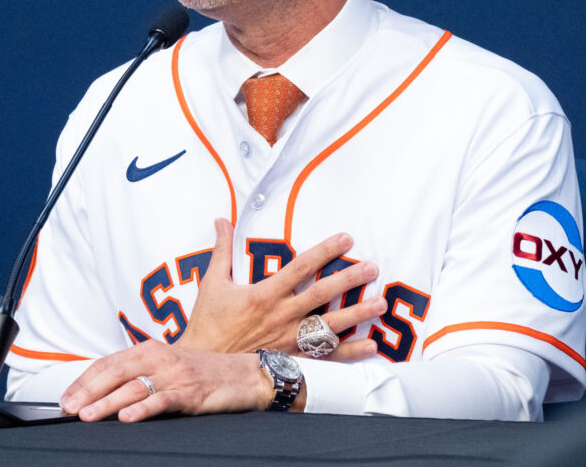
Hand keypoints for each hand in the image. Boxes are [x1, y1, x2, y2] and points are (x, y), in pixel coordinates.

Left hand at [60, 340, 272, 422]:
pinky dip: (143, 409)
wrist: (245, 374)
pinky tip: (127, 418)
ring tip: (87, 416)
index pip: (109, 363)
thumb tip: (104, 394)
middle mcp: (159, 357)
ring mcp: (175, 374)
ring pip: (134, 387)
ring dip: (107, 402)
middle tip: (68, 408)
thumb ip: (140, 374)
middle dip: (88, 392)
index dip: (84, 381)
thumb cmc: (203, 373)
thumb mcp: (168, 367)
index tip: (66, 399)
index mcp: (150, 349)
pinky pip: (163, 400)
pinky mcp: (191, 393)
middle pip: (115, 373)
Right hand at [176, 219, 385, 359]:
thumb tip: (222, 221)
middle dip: (350, 279)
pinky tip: (371, 346)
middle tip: (373, 268)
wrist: (204, 365)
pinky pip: (326, 358)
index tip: (346, 239)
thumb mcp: (212, 283)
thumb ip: (222, 250)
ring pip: (330, 325)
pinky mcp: (292, 360)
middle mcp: (282, 316)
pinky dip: (350, 353)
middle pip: (322, 294)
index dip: (325, 251)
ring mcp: (290, 341)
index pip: (301, 267)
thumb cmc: (208, 324)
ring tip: (381, 304)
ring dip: (357, 314)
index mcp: (265, 294)